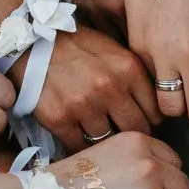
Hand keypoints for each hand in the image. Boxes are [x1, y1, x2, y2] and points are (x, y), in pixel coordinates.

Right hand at [14, 25, 159, 151]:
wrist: (31, 40)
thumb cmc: (78, 46)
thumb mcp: (116, 51)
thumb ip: (136, 77)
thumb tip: (157, 106)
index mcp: (129, 69)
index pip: (155, 111)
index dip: (150, 120)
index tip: (144, 123)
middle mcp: (109, 88)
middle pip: (137, 130)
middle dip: (133, 134)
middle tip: (125, 134)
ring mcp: (83, 105)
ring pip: (108, 140)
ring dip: (106, 140)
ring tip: (101, 136)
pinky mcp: (58, 118)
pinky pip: (79, 147)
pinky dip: (81, 147)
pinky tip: (81, 140)